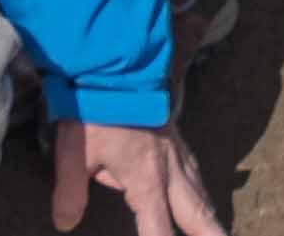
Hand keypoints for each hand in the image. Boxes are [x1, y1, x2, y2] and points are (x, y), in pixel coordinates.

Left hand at [54, 117, 228, 235]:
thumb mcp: (74, 152)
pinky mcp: (176, 136)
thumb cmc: (96, 109)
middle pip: (195, 212)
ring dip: (209, 215)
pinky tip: (200, 192)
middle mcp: (170, 169)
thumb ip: (70, 191)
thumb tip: (65, 223)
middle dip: (210, 233)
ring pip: (199, 190)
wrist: (118, 64)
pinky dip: (202, 189)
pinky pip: (195, 170)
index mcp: (147, 179)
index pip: (159, 228)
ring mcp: (177, 151)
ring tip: (217, 231)